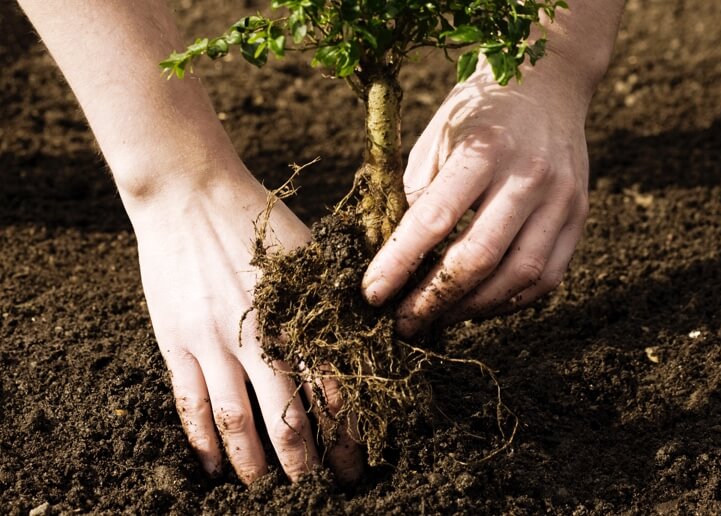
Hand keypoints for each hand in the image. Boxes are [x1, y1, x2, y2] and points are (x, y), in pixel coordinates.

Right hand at [131, 166, 362, 483]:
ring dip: (254, 463)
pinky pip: (189, 401)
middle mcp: (260, 336)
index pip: (332, 390)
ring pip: (237, 419)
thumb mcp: (310, 255)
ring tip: (266, 491)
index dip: (346, 433)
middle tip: (319, 492)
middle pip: (288, 415)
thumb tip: (367, 341)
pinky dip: (202, 439)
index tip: (356, 463)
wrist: (190, 193)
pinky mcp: (176, 340)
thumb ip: (334, 301)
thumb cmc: (259, 221)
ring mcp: (213, 341)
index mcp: (300, 315)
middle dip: (307, 463)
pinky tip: (213, 466)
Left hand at [362, 57, 592, 336]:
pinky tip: (478, 304)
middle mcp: (528, 175)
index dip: (399, 264)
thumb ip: (417, 198)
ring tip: (438, 318)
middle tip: (402, 323)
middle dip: (434, 299)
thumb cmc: (476, 117)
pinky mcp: (579, 216)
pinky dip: (509, 301)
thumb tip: (394, 262)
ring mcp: (561, 198)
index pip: (434, 219)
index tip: (372, 295)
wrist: (547, 84)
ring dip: (472, 308)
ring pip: (519, 276)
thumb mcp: (434, 142)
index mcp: (482, 149)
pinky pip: (546, 277)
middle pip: (479, 257)